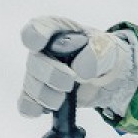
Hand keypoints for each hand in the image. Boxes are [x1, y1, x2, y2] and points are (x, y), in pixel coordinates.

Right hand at [18, 16, 137, 117]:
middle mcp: (43, 50)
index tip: (39, 45)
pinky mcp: (40, 94)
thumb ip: (96, 53)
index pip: (39, 27)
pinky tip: (43, 110)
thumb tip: (79, 70)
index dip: (35, 35)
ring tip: (62, 99)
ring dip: (45, 95)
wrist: (111, 75)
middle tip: (68, 82)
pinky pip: (26, 102)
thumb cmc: (104, 52)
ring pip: (30, 84)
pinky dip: (32, 108)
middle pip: (34, 61)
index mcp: (58, 30)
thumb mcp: (107, 47)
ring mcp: (39, 73)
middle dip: (50, 75)